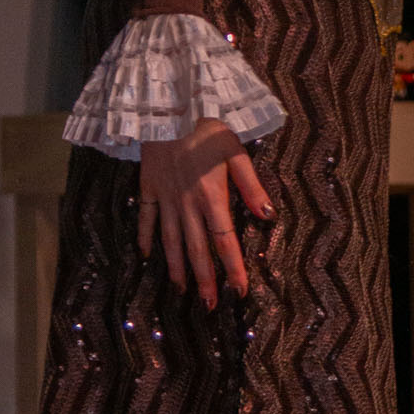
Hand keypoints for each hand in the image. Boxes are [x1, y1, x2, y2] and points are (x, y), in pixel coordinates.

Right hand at [137, 117, 274, 308]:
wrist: (167, 107)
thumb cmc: (206, 127)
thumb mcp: (236, 152)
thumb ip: (252, 186)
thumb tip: (269, 217)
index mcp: (212, 197)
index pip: (225, 241)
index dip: (233, 267)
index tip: (239, 291)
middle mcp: (187, 205)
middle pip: (197, 249)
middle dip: (204, 279)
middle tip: (210, 305)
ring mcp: (165, 198)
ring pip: (171, 240)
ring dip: (177, 267)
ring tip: (181, 290)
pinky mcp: (148, 187)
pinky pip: (146, 217)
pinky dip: (145, 237)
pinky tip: (146, 254)